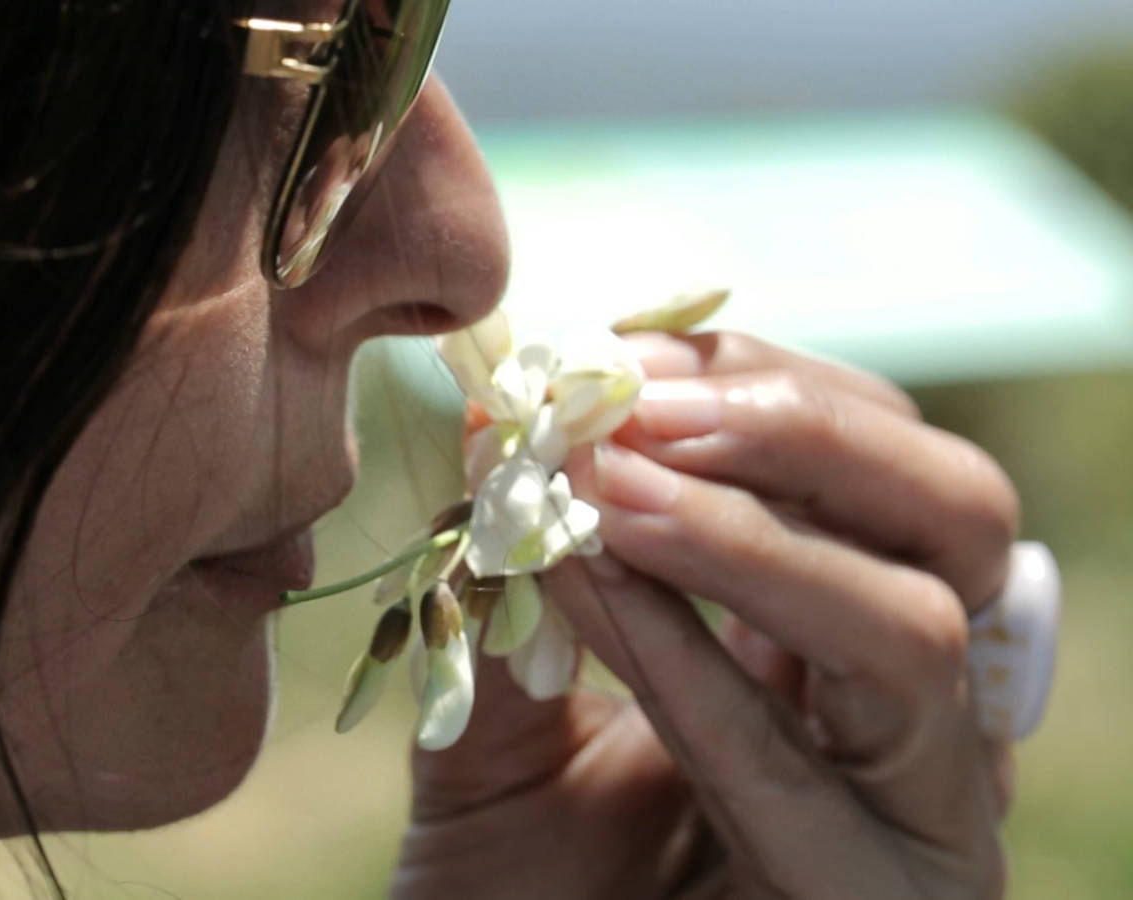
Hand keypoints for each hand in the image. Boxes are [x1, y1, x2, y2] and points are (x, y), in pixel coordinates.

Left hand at [395, 332, 1017, 897]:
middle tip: (633, 404)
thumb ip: (514, 592)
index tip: (608, 350)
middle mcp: (903, 707)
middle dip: (793, 430)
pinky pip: (820, 764)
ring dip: (750, 536)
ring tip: (605, 491)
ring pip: (919, 624)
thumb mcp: (498, 721)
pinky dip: (705, 663)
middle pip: (951, 507)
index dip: (743, 382)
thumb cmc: (519, 885)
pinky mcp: (895, 896)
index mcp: (832, 636)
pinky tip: (602, 586)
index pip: (854, 457)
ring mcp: (919, 806)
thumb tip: (497, 436)